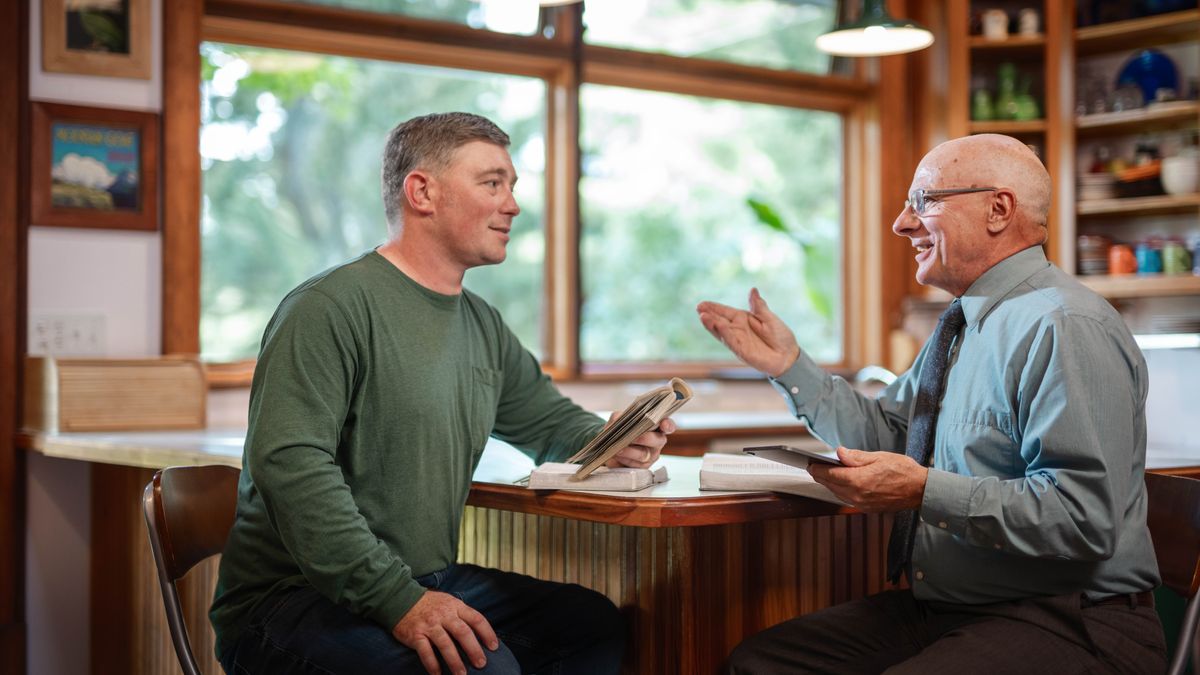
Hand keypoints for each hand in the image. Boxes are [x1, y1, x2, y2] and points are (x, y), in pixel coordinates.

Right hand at [392, 590, 498, 674]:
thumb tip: (479, 633)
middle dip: (473, 650)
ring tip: (462, 674)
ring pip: (445, 644)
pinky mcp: (416, 635)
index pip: (476, 619)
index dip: (487, 633)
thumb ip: (462, 614)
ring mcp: (429, 625)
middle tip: (481, 664)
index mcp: (455, 606)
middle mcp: (444, 615)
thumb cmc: (429, 604)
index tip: (494, 647)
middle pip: (463, 633)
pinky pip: (426, 652)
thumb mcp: (448, 602)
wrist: (400, 598)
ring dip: (455, 661)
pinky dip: (432, 665)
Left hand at [604, 415, 676, 468]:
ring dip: (630, 451)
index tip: (664, 424)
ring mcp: (651, 455)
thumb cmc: (620, 431)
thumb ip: (619, 417)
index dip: (668, 425)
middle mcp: (657, 441)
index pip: (668, 426)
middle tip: (632, 437)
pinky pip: (635, 464)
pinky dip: (624, 459)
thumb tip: (617, 419)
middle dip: (644, 438)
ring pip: (644, 454)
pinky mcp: (643, 467)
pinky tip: (617, 455)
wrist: (610, 447)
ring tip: (618, 448)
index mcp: (656, 427)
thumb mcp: (618, 420)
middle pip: (658, 440)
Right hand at [696, 288, 799, 377]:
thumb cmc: (780, 336)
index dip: (713, 308)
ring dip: (712, 325)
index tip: (702, 304)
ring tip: (703, 316)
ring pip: (721, 332)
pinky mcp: (741, 351)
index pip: (724, 312)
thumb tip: (753, 290)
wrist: (788, 355)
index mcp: (743, 319)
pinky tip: (718, 326)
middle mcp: (737, 329)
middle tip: (699, 308)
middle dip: (708, 315)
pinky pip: (731, 341)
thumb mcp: (770, 317)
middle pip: (719, 321)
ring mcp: (738, 341)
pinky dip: (724, 334)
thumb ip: (759, 306)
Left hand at [806, 447, 928, 512]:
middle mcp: (857, 495)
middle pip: (831, 485)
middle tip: (813, 468)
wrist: (920, 490)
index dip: (817, 469)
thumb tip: (839, 453)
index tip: (809, 464)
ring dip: (830, 484)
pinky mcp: (868, 508)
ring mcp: (862, 504)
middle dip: (820, 476)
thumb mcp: (878, 457)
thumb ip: (856, 457)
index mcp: (858, 480)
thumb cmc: (903, 471)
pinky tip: (841, 484)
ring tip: (825, 474)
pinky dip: (841, 491)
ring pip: (838, 494)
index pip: (829, 475)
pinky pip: (848, 499)